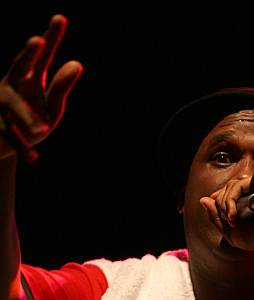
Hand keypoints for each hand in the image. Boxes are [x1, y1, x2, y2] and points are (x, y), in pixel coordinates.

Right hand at [0, 14, 82, 161]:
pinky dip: (23, 147)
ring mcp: (1, 106)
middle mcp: (12, 86)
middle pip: (18, 67)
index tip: (61, 18)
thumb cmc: (32, 120)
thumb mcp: (51, 107)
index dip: (51, 37)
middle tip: (38, 41)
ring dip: (26, 117)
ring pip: (12, 106)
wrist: (4, 145)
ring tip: (42, 128)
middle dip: (28, 56)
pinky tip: (34, 157)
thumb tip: (77, 64)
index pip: (41, 57)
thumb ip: (60, 88)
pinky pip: (10, 137)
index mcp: (28, 78)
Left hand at [199, 170, 253, 253]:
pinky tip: (234, 214)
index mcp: (252, 197)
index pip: (228, 190)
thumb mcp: (230, 231)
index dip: (219, 199)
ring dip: (225, 204)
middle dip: (221, 204)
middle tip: (227, 220)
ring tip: (231, 220)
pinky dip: (231, 199)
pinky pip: (238, 184)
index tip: (220, 214)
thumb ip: (216, 216)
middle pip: (227, 187)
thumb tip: (202, 199)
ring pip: (231, 185)